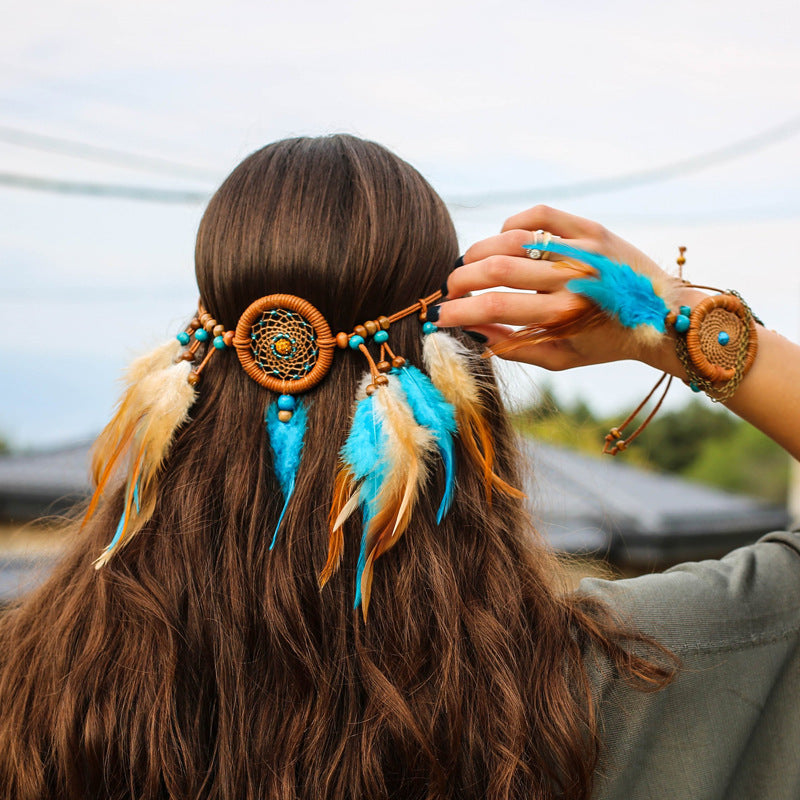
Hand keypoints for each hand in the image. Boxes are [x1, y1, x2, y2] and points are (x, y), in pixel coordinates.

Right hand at [434, 205, 693, 370]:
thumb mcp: (562, 358)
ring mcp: (584, 249)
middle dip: (461, 280)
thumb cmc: (605, 341)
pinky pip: (540, 215)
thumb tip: (473, 332)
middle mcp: (575, 277)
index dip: (460, 311)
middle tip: (449, 291)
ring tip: (468, 266)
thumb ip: (516, 348)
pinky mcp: (591, 229)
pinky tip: (503, 240)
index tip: (440, 317)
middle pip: (499, 269)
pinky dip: (512, 225)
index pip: (497, 307)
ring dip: (479, 252)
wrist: (660, 314)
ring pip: (514, 238)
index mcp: (565, 315)